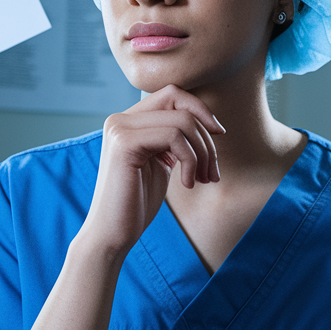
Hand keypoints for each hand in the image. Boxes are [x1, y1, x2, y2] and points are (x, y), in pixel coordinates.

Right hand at [78, 86, 224, 258]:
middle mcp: (120, 119)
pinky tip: (187, 184)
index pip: (172, 94)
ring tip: (203, 180)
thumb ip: (174, 138)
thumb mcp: (161, 162)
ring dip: (203, 153)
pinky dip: (191, 161)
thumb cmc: (137, 202)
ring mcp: (120, 128)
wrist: (112, 234)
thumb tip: (207, 121)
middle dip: (206, 137)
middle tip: (211, 172)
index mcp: (127, 121)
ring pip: (182, 121)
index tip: (218, 136)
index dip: (200, 110)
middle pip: (180, 103)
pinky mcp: (124, 143)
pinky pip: (174, 137)